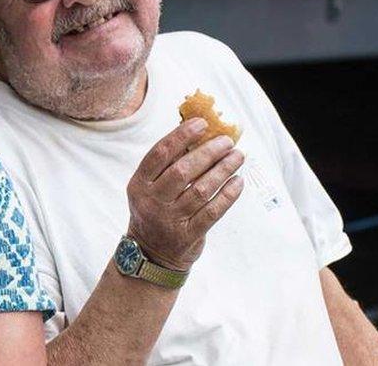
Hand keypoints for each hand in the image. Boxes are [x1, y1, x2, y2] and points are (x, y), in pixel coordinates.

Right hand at [126, 118, 244, 271]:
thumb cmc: (155, 211)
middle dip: (209, 152)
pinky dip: (228, 195)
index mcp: (139, 184)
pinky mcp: (187, 236)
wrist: (151, 255)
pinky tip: (238, 181)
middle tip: (227, 141)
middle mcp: (152, 201)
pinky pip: (212, 212)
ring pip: (201, 190)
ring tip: (238, 157)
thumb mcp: (150, 188)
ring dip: (223, 170)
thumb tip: (198, 133)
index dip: (181, 135)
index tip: (202, 123)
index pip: (160, 153)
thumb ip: (168, 164)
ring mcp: (169, 220)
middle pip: (183, 170)